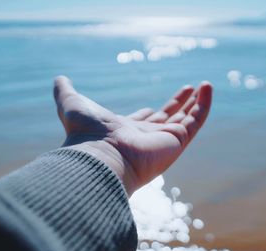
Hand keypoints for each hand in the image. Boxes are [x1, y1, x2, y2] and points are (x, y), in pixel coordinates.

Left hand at [53, 76, 211, 195]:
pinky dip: (204, 105)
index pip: (142, 121)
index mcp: (125, 131)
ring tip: (204, 86)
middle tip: (188, 91)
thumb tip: (58, 78)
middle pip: (167, 119)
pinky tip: (207, 88)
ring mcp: (164, 141)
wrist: (98, 156)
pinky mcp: (177, 141)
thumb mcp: (72, 104)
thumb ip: (65, 91)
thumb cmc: (84, 132)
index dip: (148, 114)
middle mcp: (146, 138)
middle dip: (178, 105)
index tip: (152, 108)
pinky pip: (196, 121)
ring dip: (196, 103)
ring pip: (186, 120)